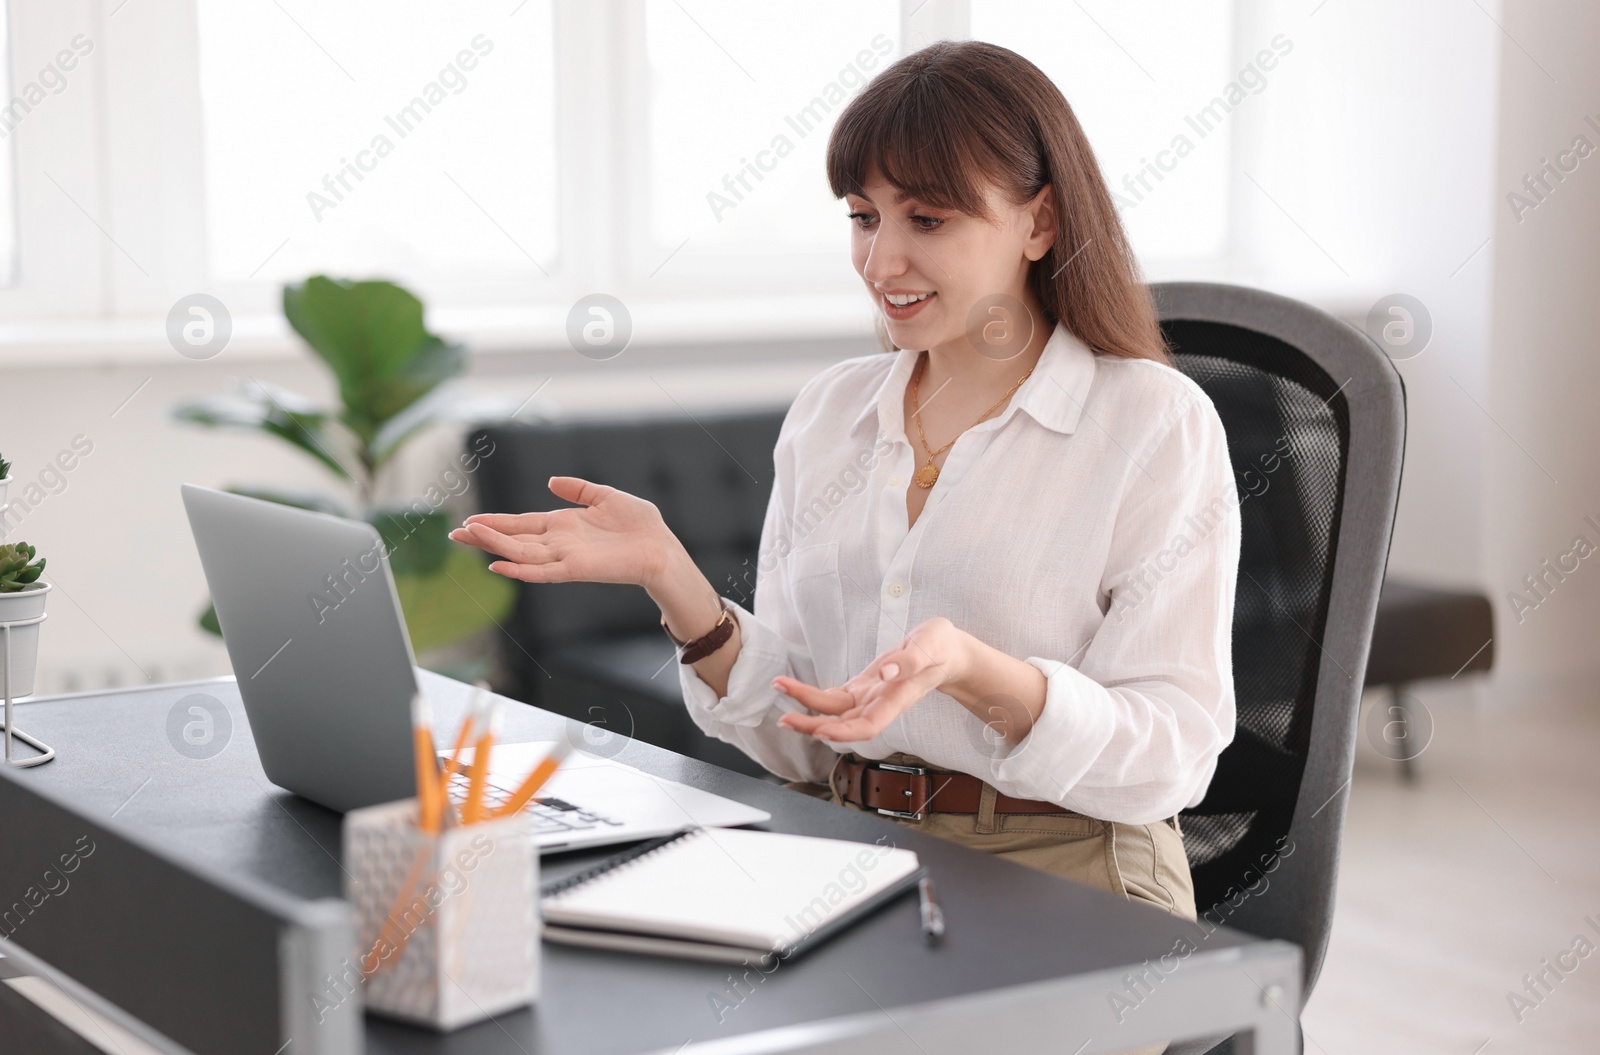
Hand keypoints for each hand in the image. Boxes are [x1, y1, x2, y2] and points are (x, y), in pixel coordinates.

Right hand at [448, 476, 676, 587]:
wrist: (661, 547)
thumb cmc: (640, 524)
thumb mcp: (606, 497)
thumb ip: (579, 489)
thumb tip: (551, 482)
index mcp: (563, 525)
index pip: (521, 523)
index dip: (496, 522)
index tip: (470, 519)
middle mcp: (559, 543)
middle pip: (514, 539)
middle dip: (484, 536)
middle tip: (454, 532)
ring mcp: (565, 557)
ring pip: (521, 553)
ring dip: (495, 545)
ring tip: (469, 536)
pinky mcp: (576, 569)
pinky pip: (542, 571)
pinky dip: (520, 569)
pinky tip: (499, 564)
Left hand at [775, 618, 969, 741]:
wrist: (946, 653)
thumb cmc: (941, 648)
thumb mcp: (931, 646)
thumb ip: (909, 661)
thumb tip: (884, 672)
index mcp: (897, 698)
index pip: (869, 725)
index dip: (844, 732)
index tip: (820, 729)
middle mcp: (880, 703)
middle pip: (843, 723)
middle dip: (812, 724)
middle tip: (784, 720)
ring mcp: (870, 697)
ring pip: (834, 710)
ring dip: (806, 707)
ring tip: (780, 690)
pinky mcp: (864, 687)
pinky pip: (836, 698)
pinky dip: (815, 696)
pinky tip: (795, 691)